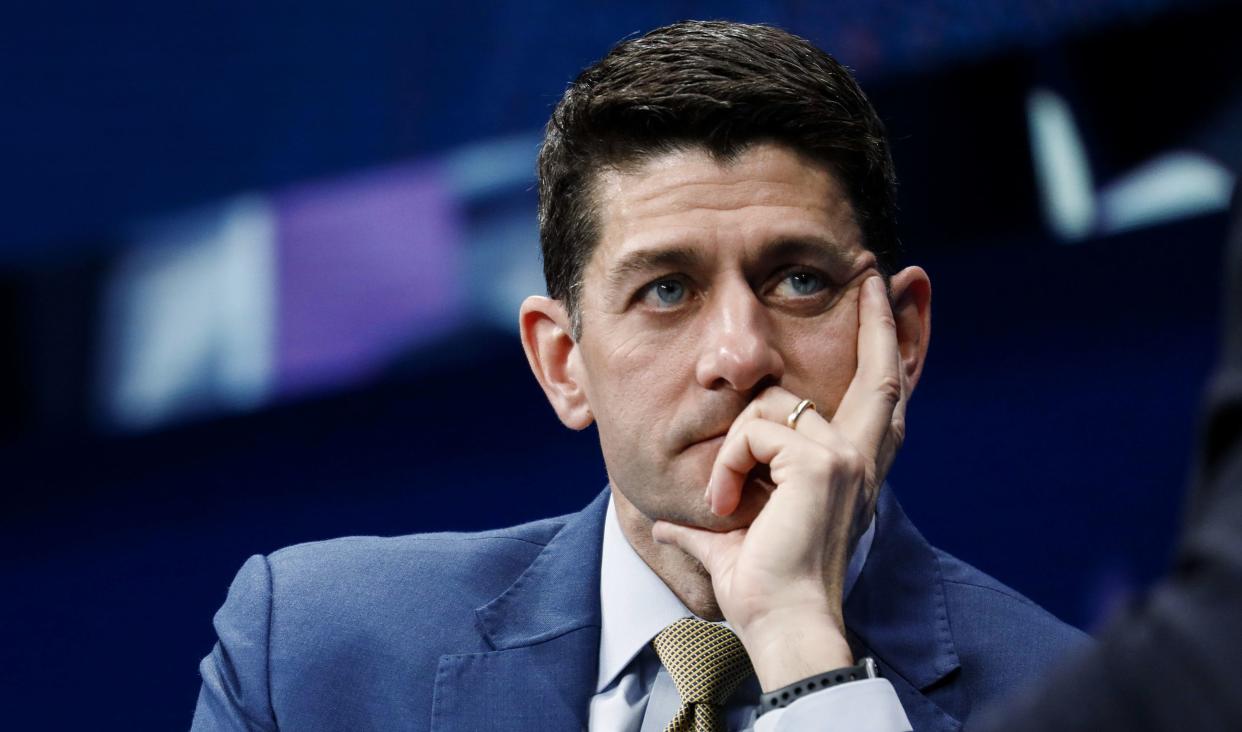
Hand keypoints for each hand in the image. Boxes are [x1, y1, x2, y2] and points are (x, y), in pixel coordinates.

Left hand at [650, 275, 908, 689]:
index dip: (886, 343)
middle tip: (876, 269)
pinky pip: (753, 432)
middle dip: (881, 316)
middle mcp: (862, 455)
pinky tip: (730, 505)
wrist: (781, 623)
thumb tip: (666, 528)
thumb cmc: (764, 589)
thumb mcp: (735, 537)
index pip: (880, 391)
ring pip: (772, 404)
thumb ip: (710, 522)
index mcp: (852, 468)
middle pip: (882, 369)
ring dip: (735, 453)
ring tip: (729, 503)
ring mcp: (846, 455)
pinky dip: (729, 467)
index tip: (888, 292)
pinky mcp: (822, 462)